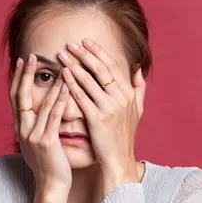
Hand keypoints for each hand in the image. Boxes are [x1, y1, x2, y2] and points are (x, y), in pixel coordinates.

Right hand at [10, 54, 71, 191]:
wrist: (51, 186)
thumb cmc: (48, 165)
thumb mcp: (36, 143)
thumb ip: (35, 126)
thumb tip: (36, 113)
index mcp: (19, 128)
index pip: (15, 97)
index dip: (17, 78)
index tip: (22, 61)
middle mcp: (22, 130)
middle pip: (21, 96)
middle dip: (25, 74)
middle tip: (31, 56)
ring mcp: (33, 136)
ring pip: (41, 104)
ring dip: (50, 83)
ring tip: (57, 67)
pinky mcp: (46, 142)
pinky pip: (54, 117)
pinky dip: (60, 100)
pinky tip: (67, 88)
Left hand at [57, 38, 146, 188]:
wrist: (119, 160)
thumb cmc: (124, 137)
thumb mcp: (137, 111)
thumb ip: (139, 88)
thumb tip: (138, 68)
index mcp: (130, 94)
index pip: (113, 66)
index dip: (99, 52)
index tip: (86, 42)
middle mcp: (121, 98)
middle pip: (101, 69)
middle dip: (84, 54)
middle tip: (70, 44)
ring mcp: (110, 108)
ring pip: (89, 80)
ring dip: (74, 64)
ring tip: (62, 55)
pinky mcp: (97, 119)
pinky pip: (82, 97)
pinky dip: (72, 84)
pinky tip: (63, 75)